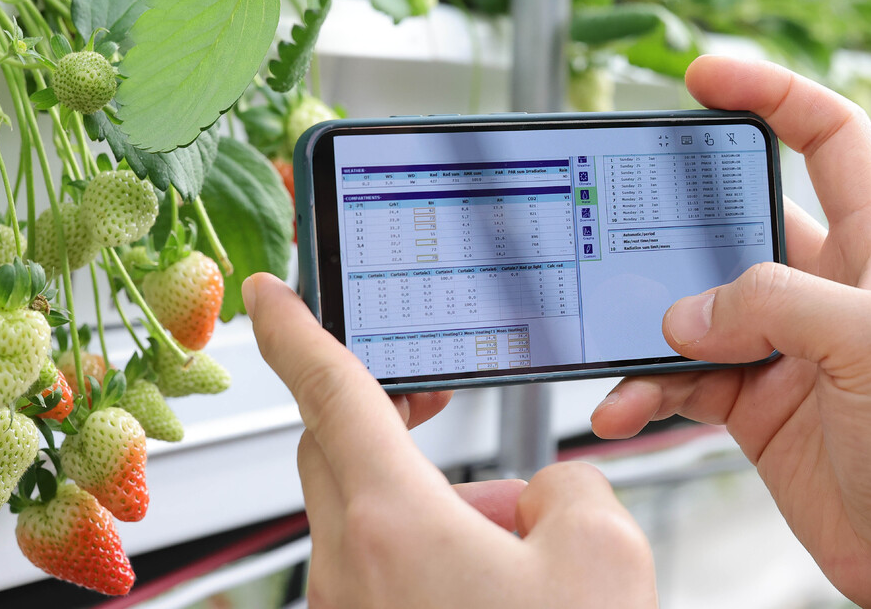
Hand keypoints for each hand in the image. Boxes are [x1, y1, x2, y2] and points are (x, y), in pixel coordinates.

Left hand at [246, 272, 655, 608]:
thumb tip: (543, 489)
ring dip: (428, 496)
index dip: (295, 329)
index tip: (267, 291)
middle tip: (432, 393)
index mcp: (391, 520)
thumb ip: (568, 486)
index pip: (328, 390)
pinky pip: (380, 567)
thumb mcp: (604, 554)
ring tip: (514, 529)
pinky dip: (427, 549)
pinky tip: (495, 577)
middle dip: (386, 412)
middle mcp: (350, 565)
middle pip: (339, 447)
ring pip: (367, 511)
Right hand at [591, 56, 870, 607]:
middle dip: (673, 225)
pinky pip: (679, 381)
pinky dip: (642, 392)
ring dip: (645, 331)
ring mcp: (785, 349)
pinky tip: (623, 407)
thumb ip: (777, 307)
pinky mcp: (753, 405)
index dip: (768, 96)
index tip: (701, 77)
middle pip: (732, 223)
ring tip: (620, 351)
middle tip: (619, 225)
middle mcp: (826, 290)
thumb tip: (685, 312)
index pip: (828, 140)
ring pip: (693, 310)